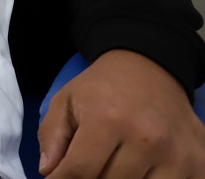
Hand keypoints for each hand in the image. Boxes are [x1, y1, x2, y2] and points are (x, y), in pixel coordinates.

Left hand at [39, 49, 204, 177]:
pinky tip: (141, 170)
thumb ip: (52, 137)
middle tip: (88, 166)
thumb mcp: (65, 101)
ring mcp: (177, 154)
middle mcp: (147, 138)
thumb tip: (49, 172)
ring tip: (114, 165)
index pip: (79, 171)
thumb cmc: (102, 89)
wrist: (150, 69)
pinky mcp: (199, 164)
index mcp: (108, 119)